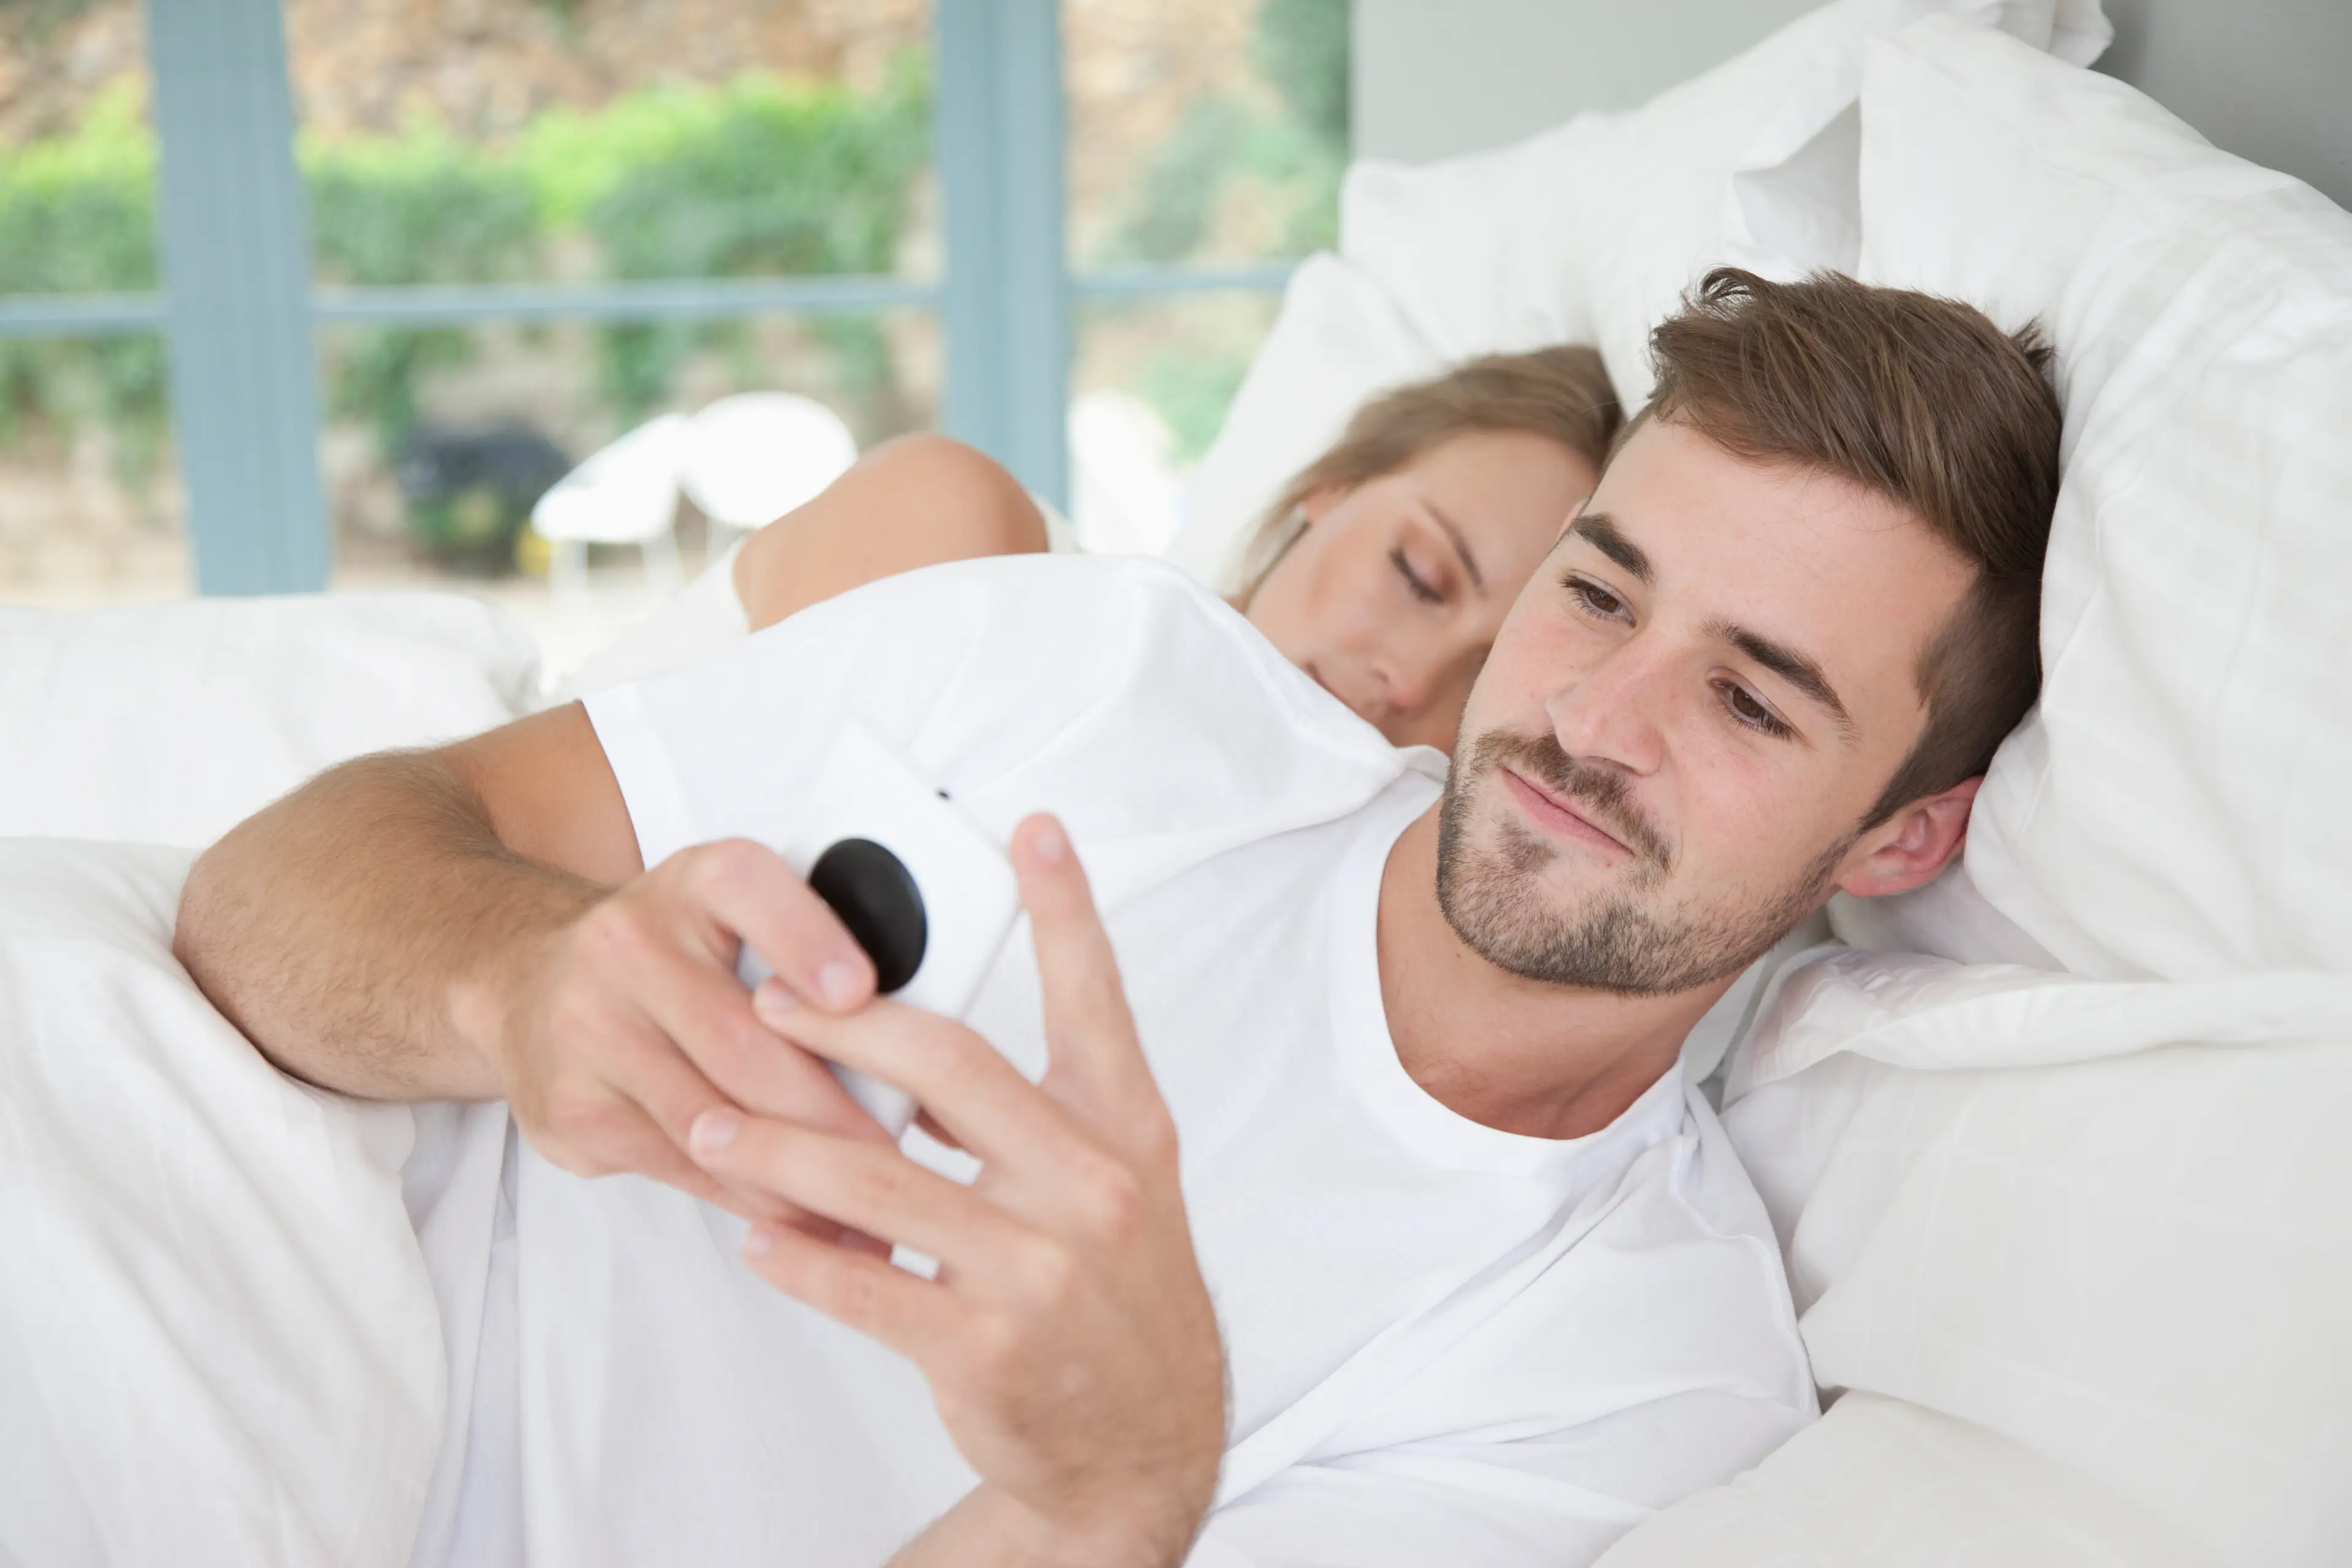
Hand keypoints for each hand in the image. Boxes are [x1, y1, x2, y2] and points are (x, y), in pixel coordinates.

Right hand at [456, 838, 895, 1219]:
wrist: (529, 982)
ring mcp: (590, 1028)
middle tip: (895, 1159)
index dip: (808, 940)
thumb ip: (813, 958)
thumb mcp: (738, 918)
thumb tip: (923, 1040)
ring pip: (711, 1119)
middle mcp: (631, 944)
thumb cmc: (671, 954)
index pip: (752, 891)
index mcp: (697, 881)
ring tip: (865, 1212)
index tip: (859, 991)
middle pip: (741, 1040)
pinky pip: (679, 1165)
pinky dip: (748, 1199)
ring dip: (795, 1175)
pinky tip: (800, 1221)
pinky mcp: (572, 1107)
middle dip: (828, 1111)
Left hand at [687, 815, 1226, 1566]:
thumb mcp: (1125, 1185)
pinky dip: (800, 1259)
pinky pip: (866, 1285)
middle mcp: (1092, 1186)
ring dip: (781, 1150)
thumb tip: (923, 1053)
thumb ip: (1047, 1111)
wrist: (1145, 1444)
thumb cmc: (1121, 1296)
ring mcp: (1039, 1269)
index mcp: (1127, 1131)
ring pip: (879, 1181)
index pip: (1095, 997)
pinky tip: (758, 1240)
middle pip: (951, 1066)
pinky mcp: (984, 1348)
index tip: (1031, 826)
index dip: (1066, 908)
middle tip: (766, 1003)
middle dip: (844, 1026)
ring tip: (716, 1130)